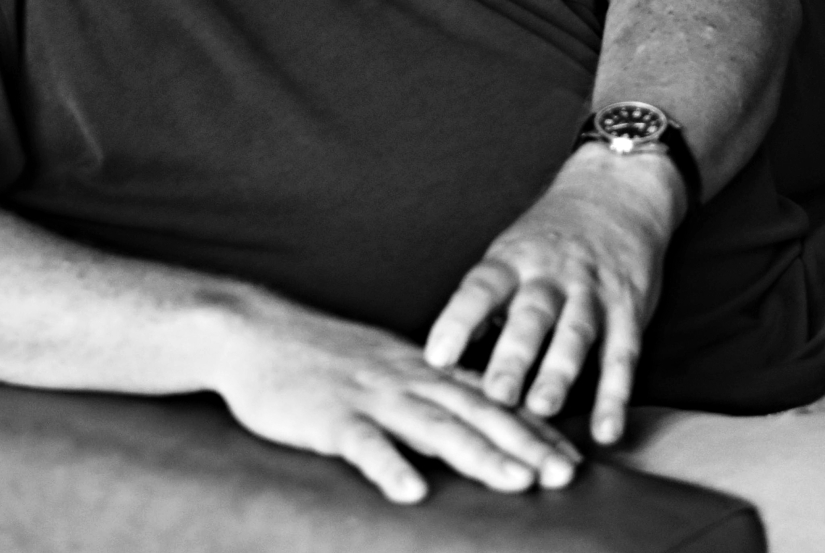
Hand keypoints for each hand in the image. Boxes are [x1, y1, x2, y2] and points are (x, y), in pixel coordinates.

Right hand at [206, 291, 581, 503]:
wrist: (250, 331)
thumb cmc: (317, 356)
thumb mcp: (381, 365)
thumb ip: (423, 391)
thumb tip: (469, 423)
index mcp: (418, 368)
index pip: (488, 399)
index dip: (532, 429)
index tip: (573, 457)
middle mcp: (404, 379)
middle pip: (474, 412)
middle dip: (524, 444)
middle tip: (566, 475)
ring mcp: (367, 396)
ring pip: (432, 426)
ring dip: (478, 455)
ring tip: (517, 483)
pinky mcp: (328, 415)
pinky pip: (363, 443)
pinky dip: (388, 466)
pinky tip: (411, 492)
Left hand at [421, 146, 684, 445]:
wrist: (616, 192)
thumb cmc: (548, 239)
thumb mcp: (508, 256)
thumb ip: (481, 304)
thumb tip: (441, 354)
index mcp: (512, 261)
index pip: (481, 288)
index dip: (458, 321)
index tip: (437, 357)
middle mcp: (551, 276)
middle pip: (531, 316)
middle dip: (513, 356)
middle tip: (495, 395)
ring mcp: (593, 293)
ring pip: (576, 334)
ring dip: (559, 373)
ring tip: (542, 409)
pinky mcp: (629, 311)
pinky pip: (623, 356)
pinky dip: (616, 395)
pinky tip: (607, 432)